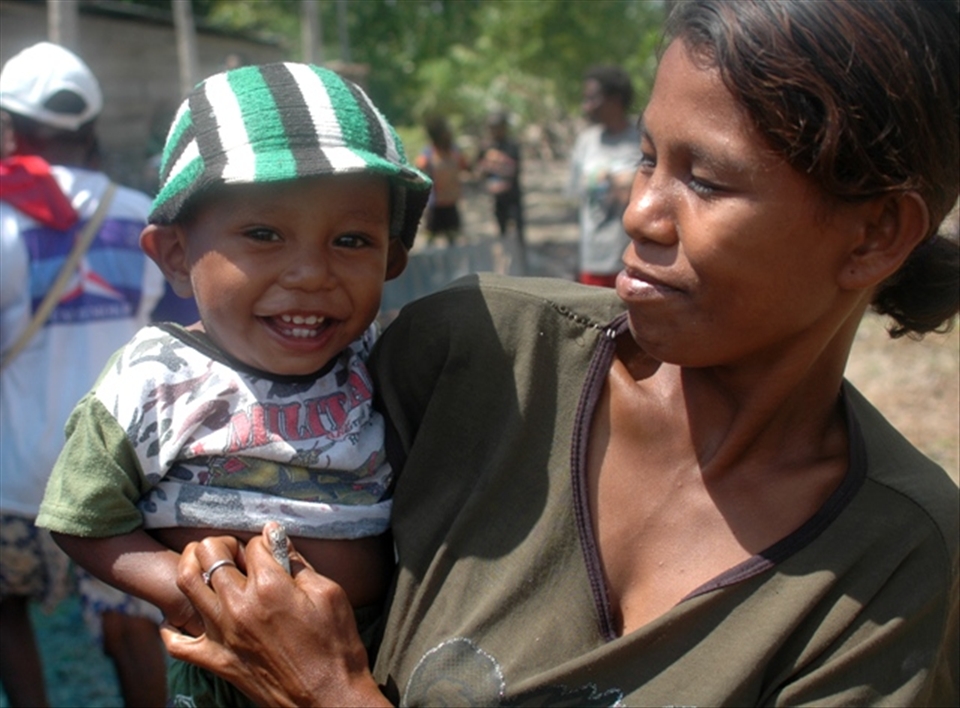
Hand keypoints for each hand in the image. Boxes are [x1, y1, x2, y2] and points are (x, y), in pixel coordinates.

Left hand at [160, 524, 389, 706]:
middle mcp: (239, 606)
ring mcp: (222, 635)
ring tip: (208, 568)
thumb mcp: (328, 593)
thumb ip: (298, 562)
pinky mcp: (215, 661)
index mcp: (270, 586)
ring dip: (193, 565)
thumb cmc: (335, 645)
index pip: (252, 544)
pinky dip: (174, 625)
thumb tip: (276, 536)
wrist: (328, 698)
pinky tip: (187, 616)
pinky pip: (176, 640)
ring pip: (185, 583)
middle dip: (223, 545)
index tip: (271, 551)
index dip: (263, 543)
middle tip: (237, 555)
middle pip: (208, 552)